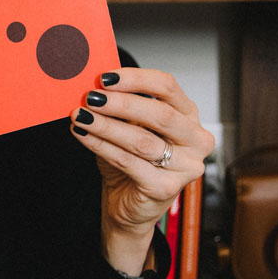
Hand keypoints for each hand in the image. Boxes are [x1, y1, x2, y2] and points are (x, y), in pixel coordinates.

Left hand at [70, 68, 214, 275]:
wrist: (128, 201)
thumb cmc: (131, 158)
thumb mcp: (127, 125)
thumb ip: (118, 106)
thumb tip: (93, 84)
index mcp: (188, 114)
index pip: (167, 86)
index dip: (135, 78)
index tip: (105, 77)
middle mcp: (195, 139)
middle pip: (160, 113)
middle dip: (121, 103)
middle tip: (91, 97)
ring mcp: (186, 166)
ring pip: (142, 140)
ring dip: (106, 125)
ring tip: (81, 115)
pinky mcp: (166, 188)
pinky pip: (129, 162)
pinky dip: (101, 145)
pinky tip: (82, 134)